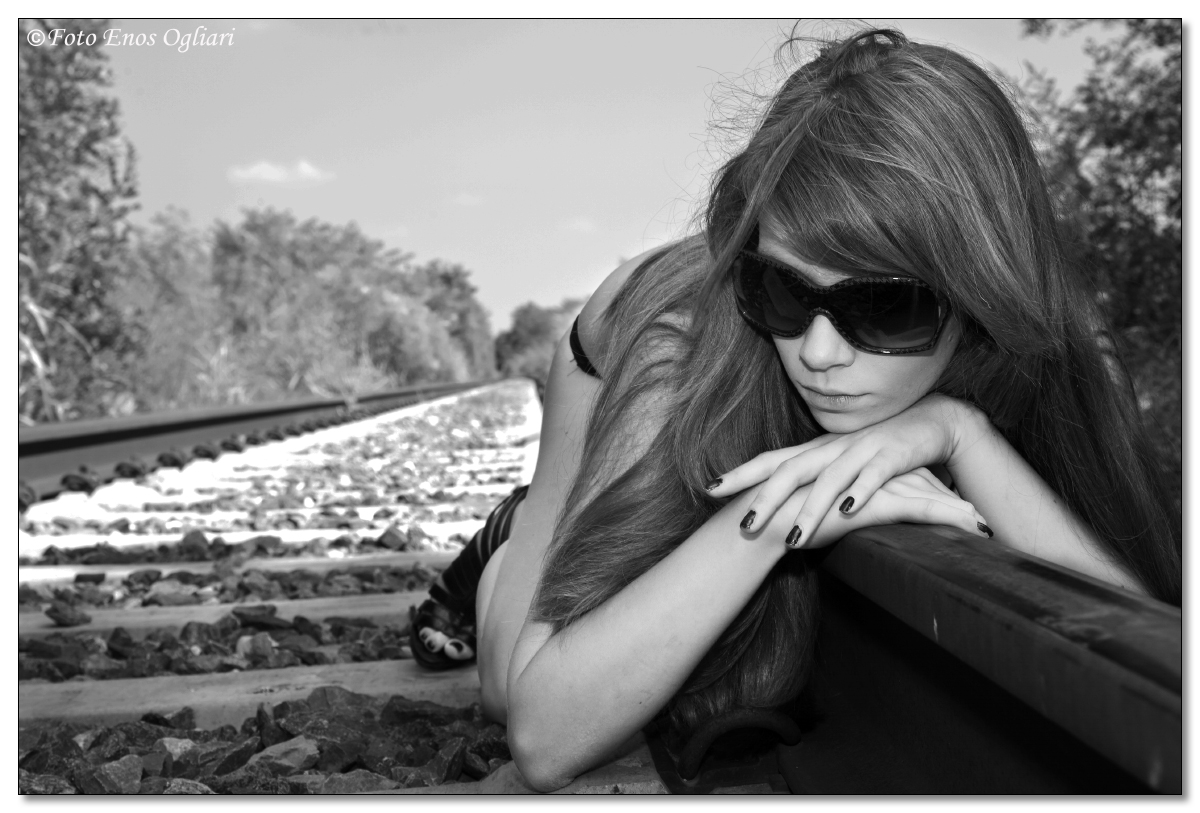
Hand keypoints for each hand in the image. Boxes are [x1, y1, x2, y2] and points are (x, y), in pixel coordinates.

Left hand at [709, 395, 991, 543]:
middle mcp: (832, 447)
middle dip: (766, 499)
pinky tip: (849, 512)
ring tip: (793, 539)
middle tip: (744, 526)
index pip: (771, 461)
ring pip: (830, 480)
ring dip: (810, 510)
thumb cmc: (878, 448)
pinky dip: (861, 493)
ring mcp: (862, 449)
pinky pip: (875, 475)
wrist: (932, 422)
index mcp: (816, 450)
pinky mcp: (893, 455)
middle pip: (792, 471)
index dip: (742, 474)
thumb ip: (812, 480)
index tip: (710, 490)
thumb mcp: (841, 463)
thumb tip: (777, 504)